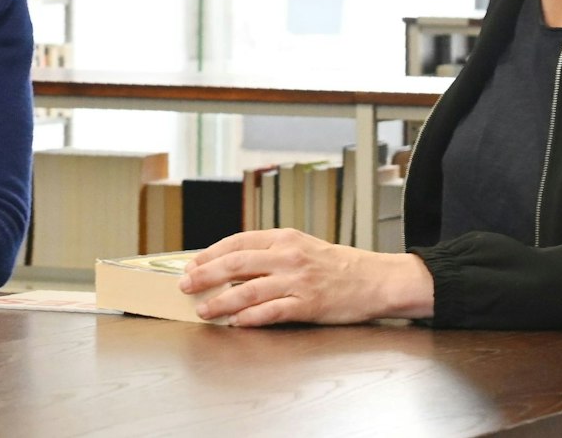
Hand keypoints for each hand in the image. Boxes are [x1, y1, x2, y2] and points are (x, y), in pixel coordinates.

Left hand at [179, 228, 434, 326]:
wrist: (375, 280)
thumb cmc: (339, 266)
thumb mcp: (303, 248)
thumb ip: (271, 254)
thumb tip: (233, 266)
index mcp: (285, 238)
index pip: (238, 242)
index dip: (211, 254)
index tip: (192, 264)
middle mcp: (288, 256)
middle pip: (236, 264)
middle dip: (206, 275)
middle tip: (186, 285)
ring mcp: (298, 281)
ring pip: (248, 290)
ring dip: (221, 301)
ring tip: (204, 310)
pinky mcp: (307, 305)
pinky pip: (271, 312)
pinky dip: (250, 318)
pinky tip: (236, 323)